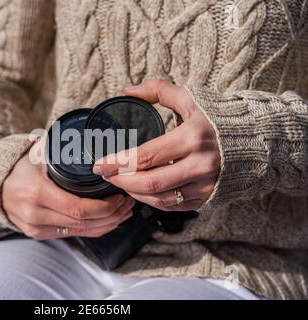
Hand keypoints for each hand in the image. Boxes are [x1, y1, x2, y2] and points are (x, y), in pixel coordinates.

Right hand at [2, 148, 134, 239]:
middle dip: (112, 216)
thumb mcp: (36, 154)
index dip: (105, 207)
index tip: (119, 196)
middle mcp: (36, 215)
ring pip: (81, 232)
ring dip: (106, 224)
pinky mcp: (39, 234)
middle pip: (83, 223)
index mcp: (37, 193)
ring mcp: (37, 228)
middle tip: (128, 203)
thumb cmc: (18, 168)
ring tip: (123, 212)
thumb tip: (87, 134)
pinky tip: (107, 222)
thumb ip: (59, 147)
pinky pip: (72, 235)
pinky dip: (93, 230)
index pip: (79, 209)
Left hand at [92, 80, 219, 210]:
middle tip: (105, 175)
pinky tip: (140, 191)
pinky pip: (172, 207)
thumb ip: (158, 91)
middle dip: (120, 181)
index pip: (145, 156)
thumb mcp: (190, 99)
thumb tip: (128, 90)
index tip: (99, 163)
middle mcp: (199, 165)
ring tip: (120, 182)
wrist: (256, 141)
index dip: (118, 162)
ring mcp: (204, 186)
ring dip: (133, 193)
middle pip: (149, 183)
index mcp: (192, 138)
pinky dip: (151, 201)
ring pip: (159, 200)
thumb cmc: (219, 118)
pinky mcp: (206, 198)